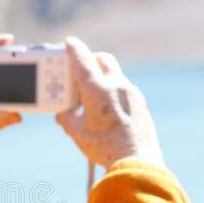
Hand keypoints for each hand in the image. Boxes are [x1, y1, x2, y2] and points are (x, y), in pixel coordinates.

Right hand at [56, 37, 164, 168]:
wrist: (136, 160)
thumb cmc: (104, 146)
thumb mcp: (77, 133)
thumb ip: (66, 118)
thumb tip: (63, 115)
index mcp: (97, 89)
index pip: (82, 59)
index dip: (73, 48)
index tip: (69, 42)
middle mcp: (116, 85)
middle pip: (103, 59)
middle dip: (90, 59)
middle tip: (79, 68)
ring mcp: (131, 93)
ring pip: (114, 74)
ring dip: (102, 77)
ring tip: (90, 94)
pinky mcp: (140, 103)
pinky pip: (124, 89)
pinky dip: (112, 91)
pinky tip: (107, 108)